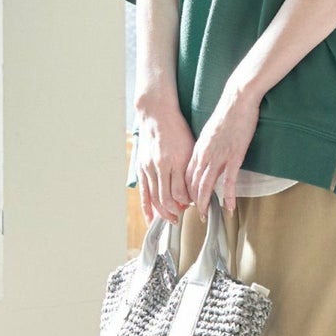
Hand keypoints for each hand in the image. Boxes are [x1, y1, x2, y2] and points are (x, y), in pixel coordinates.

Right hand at [136, 103, 195, 225]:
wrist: (157, 116)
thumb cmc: (177, 130)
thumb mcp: (190, 148)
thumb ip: (190, 170)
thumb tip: (192, 191)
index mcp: (176, 160)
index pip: (181, 191)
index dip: (187, 202)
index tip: (194, 204)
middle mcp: (161, 165)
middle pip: (167, 198)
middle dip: (176, 210)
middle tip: (183, 215)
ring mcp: (149, 167)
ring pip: (155, 198)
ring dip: (164, 212)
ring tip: (172, 219)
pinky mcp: (141, 168)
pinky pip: (144, 193)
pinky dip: (147, 208)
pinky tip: (150, 219)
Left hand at [186, 81, 261, 219]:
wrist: (237, 100)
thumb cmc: (227, 114)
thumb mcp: (211, 132)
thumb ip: (207, 147)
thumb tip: (206, 157)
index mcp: (198, 149)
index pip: (187, 176)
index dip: (187, 191)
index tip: (190, 202)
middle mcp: (205, 155)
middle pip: (193, 184)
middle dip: (194, 202)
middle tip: (197, 214)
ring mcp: (219, 156)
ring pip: (206, 185)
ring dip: (205, 203)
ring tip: (206, 216)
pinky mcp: (234, 156)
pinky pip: (229, 181)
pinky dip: (228, 196)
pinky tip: (229, 206)